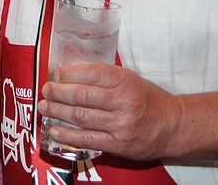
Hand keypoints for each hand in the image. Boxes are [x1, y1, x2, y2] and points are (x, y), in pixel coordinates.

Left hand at [38, 63, 181, 160]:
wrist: (172, 126)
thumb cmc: (147, 99)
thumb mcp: (129, 79)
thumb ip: (103, 76)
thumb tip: (69, 73)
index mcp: (125, 81)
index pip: (90, 74)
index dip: (67, 74)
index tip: (55, 74)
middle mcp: (123, 102)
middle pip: (81, 96)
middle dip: (58, 92)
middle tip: (46, 90)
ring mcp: (120, 125)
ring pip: (81, 117)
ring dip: (58, 112)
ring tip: (45, 108)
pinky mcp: (119, 145)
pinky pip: (87, 139)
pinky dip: (68, 135)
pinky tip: (55, 130)